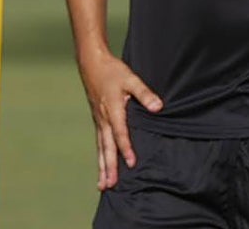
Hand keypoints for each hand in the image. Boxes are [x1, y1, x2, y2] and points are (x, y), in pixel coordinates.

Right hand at [77, 49, 162, 190]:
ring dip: (102, 166)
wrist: (91, 63)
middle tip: (110, 185)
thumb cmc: (112, 70)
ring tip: (102, 185)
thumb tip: (158, 107)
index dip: (126, 148)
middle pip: (107, 147)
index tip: (132, 163)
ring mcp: (99, 120)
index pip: (120, 133)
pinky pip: (99, 142)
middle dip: (109, 167)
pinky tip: (101, 166)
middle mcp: (104, 119)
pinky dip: (100, 156)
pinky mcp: (98, 119)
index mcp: (113, 109)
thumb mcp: (131, 78)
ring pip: (101, 148)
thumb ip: (144, 93)